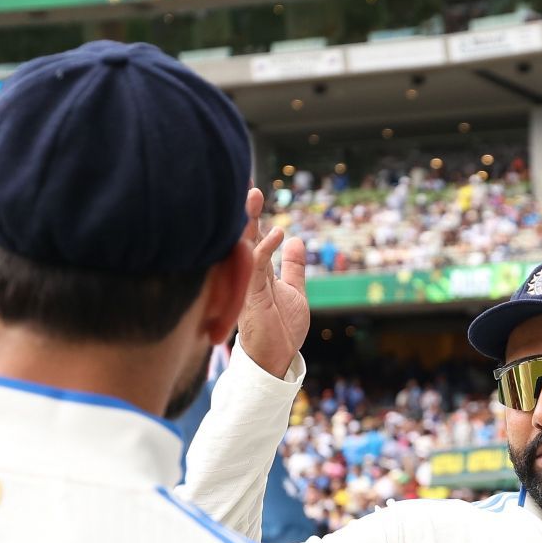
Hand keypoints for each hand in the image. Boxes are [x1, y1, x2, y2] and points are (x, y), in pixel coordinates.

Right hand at [235, 185, 308, 379]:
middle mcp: (249, 275)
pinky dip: (264, 250)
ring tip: (253, 195)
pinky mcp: (252, 298)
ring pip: (244, 247)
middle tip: (248, 183)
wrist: (277, 359)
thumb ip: (294, 267)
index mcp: (257, 272)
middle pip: (244, 236)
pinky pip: (256, 269)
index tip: (252, 188)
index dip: (253, 214)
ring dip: (248, 221)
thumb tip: (296, 240)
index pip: (254, 236)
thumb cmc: (281, 329)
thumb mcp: (294, 292)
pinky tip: (274, 233)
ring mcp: (248, 286)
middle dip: (245, 210)